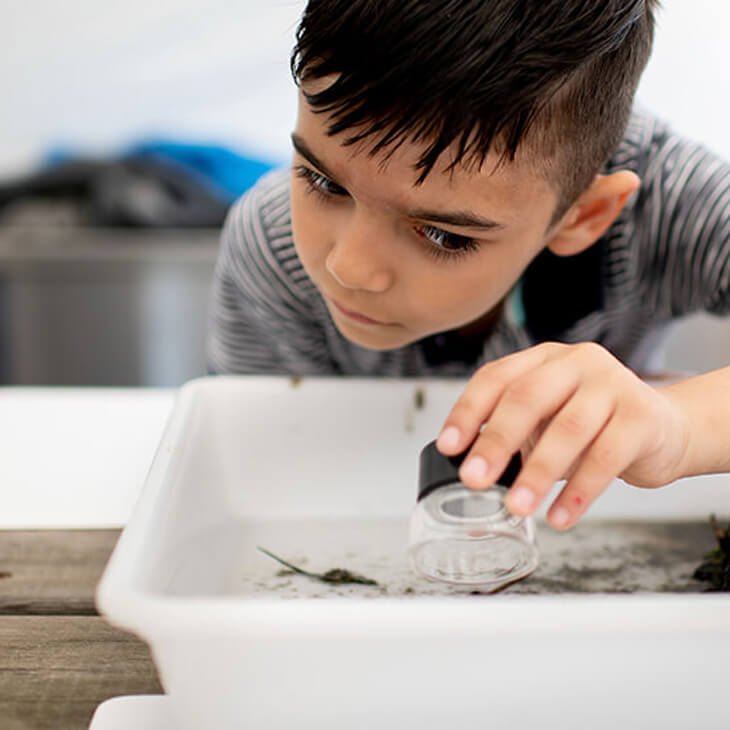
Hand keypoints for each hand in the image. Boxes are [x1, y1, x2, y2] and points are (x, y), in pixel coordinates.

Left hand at [436, 342, 690, 528]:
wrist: (665, 429)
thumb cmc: (594, 425)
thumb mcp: (548, 418)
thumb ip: (514, 431)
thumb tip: (468, 467)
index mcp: (544, 358)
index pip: (496, 377)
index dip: (468, 411)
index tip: (448, 446)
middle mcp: (576, 362)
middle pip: (527, 398)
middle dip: (496, 441)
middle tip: (474, 479)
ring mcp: (612, 384)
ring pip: (568, 429)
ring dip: (537, 473)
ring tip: (517, 507)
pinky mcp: (642, 416)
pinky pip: (607, 457)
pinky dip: (580, 492)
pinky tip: (560, 517)